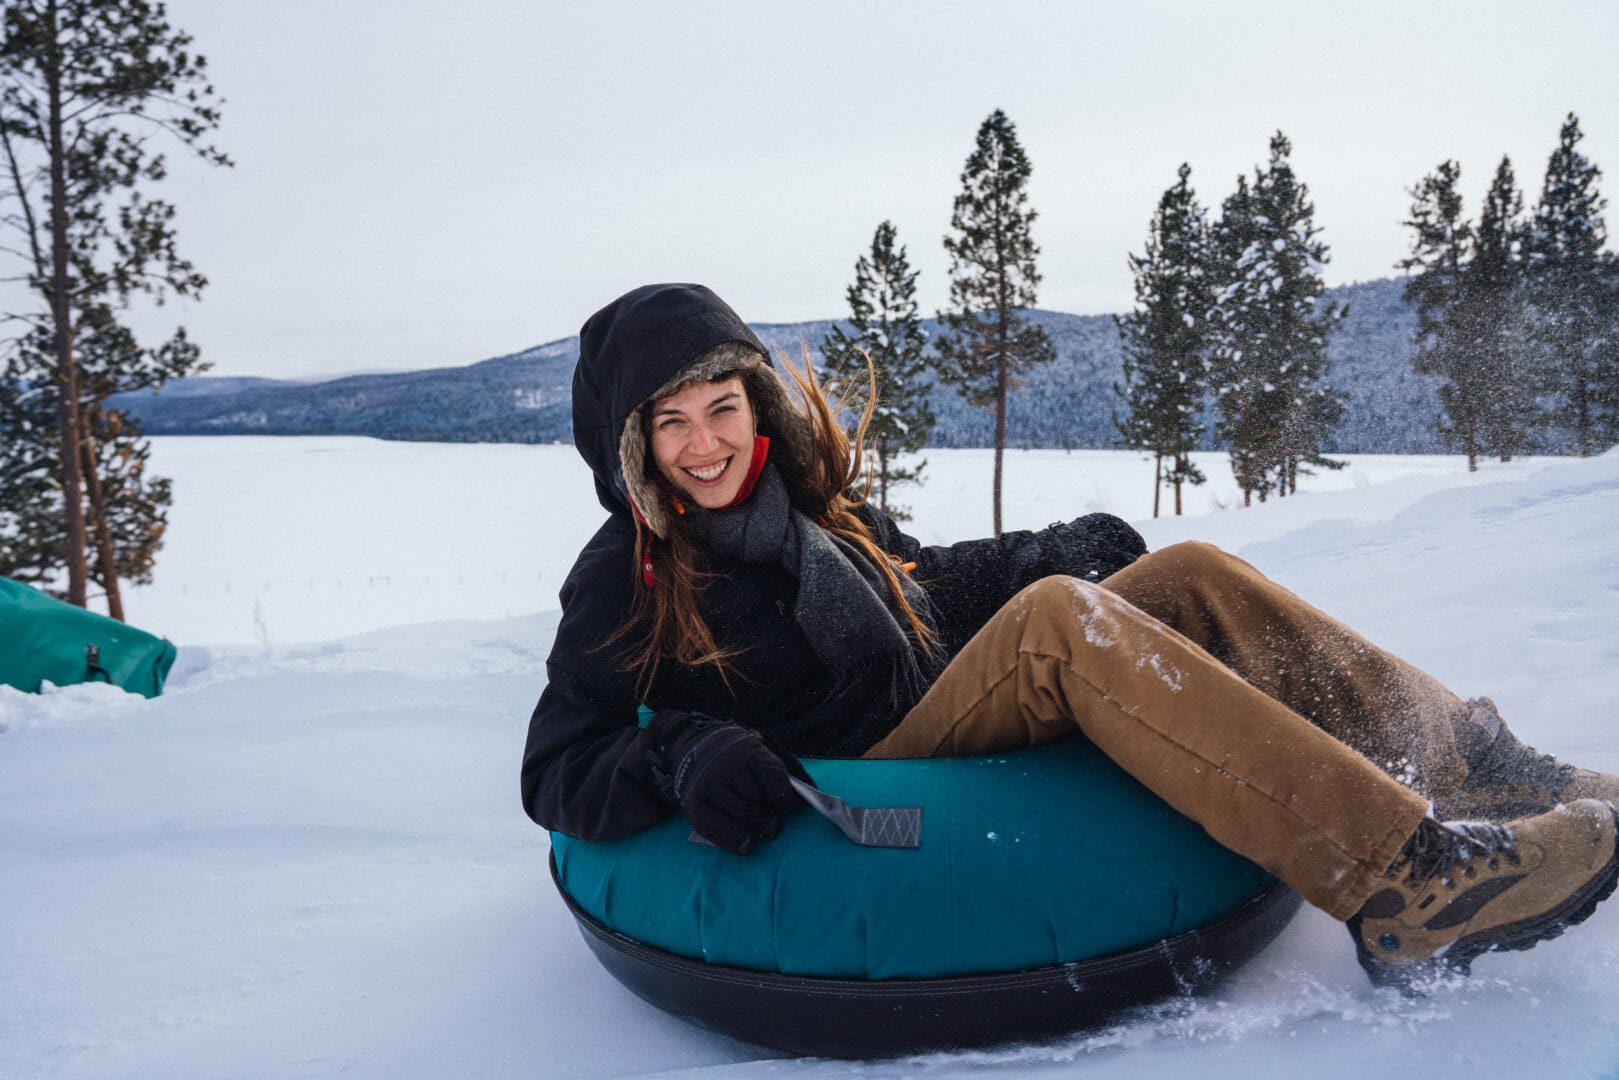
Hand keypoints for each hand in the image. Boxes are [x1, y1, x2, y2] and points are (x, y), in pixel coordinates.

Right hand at [649, 712, 805, 854]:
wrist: (689, 744)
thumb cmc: (734, 751)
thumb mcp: (759, 746)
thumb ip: (784, 766)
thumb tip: (812, 790)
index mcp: (746, 748)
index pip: (772, 774)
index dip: (784, 796)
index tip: (787, 806)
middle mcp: (724, 765)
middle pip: (756, 799)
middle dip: (770, 815)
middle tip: (773, 822)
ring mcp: (707, 785)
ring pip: (740, 815)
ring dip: (756, 828)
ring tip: (762, 830)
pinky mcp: (693, 804)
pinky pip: (715, 829)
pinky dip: (733, 841)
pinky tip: (746, 845)